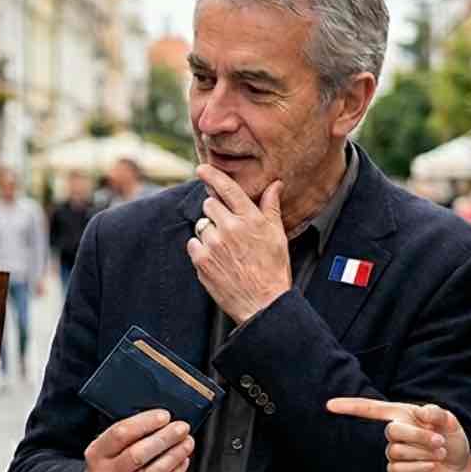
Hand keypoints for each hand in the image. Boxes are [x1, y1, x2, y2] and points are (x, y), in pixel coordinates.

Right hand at [83, 409, 193, 471]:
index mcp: (96, 454)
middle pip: (138, 455)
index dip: (145, 423)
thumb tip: (162, 421)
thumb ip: (129, 435)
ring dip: (174, 456)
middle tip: (182, 428)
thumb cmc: (111, 467)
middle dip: (164, 439)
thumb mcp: (107, 448)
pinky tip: (182, 462)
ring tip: (186, 444)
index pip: (120, 434)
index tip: (164, 416)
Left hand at [187, 165, 290, 324]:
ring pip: (202, 225)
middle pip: (209, 204)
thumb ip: (271, 207)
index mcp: (250, 218)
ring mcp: (213, 244)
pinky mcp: (201, 260)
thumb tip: (275, 185)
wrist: (263, 302)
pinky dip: (201, 250)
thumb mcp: (277, 235)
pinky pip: (193, 244)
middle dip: (216, 211)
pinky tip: (218, 260)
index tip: (202, 168)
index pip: (227, 188)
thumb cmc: (273, 269)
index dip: (212, 175)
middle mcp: (230, 227)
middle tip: (228, 228)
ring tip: (226, 250)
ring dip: (209, 233)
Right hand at [326, 397, 470, 471]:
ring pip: (397, 451)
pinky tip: (432, 465)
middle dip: (418, 435)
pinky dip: (419, 466)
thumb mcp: (449, 421)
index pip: (370, 409)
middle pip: (391, 431)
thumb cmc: (451, 439)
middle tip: (439, 441)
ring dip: (422, 452)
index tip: (329, 405)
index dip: (349, 406)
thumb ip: (437, 413)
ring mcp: (393, 454)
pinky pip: (399, 468)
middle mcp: (394, 434)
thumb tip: (422, 413)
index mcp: (400, 415)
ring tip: (439, 452)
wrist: (460, 467)